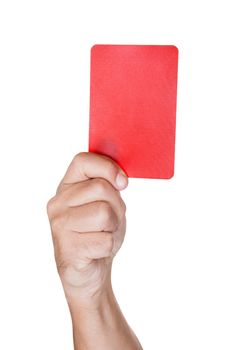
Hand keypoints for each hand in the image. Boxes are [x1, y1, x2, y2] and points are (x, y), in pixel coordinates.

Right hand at [46, 152, 127, 305]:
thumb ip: (107, 185)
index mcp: (67, 187)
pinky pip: (105, 240)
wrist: (91, 270)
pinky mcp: (67, 249)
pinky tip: (97, 250)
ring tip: (103, 233)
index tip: (122, 183)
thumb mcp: (105, 203)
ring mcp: (59, 226)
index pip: (83, 161)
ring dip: (113, 227)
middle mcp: (58, 203)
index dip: (107, 168)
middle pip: (101, 188)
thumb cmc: (99, 232)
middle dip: (117, 205)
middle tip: (111, 220)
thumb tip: (120, 178)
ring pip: (104, 213)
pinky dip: (109, 247)